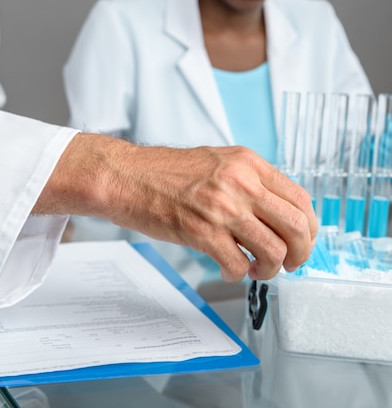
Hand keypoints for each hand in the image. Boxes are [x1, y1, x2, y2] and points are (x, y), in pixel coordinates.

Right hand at [36, 134, 316, 281]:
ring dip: (270, 269)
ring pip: (273, 250)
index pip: (300, 198)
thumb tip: (279, 212)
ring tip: (256, 268)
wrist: (128, 176)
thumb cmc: (167, 171)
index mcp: (248, 163)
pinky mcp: (201, 232)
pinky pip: (238, 265)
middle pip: (297, 226)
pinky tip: (228, 268)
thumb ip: (250, 181)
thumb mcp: (219, 162)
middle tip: (290, 263)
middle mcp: (240, 182)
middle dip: (300, 253)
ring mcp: (222, 207)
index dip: (309, 227)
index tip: (302, 241)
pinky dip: (238, 274)